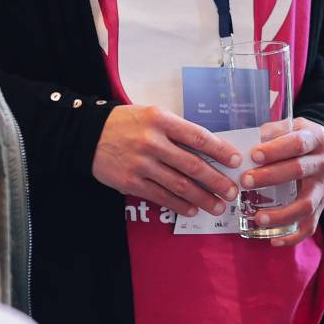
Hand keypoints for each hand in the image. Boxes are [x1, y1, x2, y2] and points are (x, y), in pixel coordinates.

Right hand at [92, 104, 241, 216]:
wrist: (87, 135)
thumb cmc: (126, 123)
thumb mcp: (152, 115)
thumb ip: (177, 130)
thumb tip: (208, 148)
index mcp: (161, 120)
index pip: (198, 137)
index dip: (220, 150)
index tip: (236, 161)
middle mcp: (152, 142)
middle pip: (192, 165)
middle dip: (216, 181)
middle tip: (232, 191)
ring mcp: (141, 164)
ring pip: (179, 185)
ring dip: (202, 198)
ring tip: (218, 206)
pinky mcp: (131, 182)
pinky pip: (160, 196)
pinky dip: (179, 204)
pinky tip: (192, 209)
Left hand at [238, 117, 323, 247]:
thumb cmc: (298, 137)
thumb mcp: (290, 126)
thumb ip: (271, 132)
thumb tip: (245, 142)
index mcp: (316, 139)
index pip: (297, 144)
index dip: (275, 150)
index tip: (253, 154)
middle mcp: (323, 163)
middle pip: (299, 171)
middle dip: (270, 177)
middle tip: (245, 181)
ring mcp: (323, 187)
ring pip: (306, 204)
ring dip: (281, 214)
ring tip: (258, 218)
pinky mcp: (321, 206)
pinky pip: (310, 225)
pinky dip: (293, 236)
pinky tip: (274, 241)